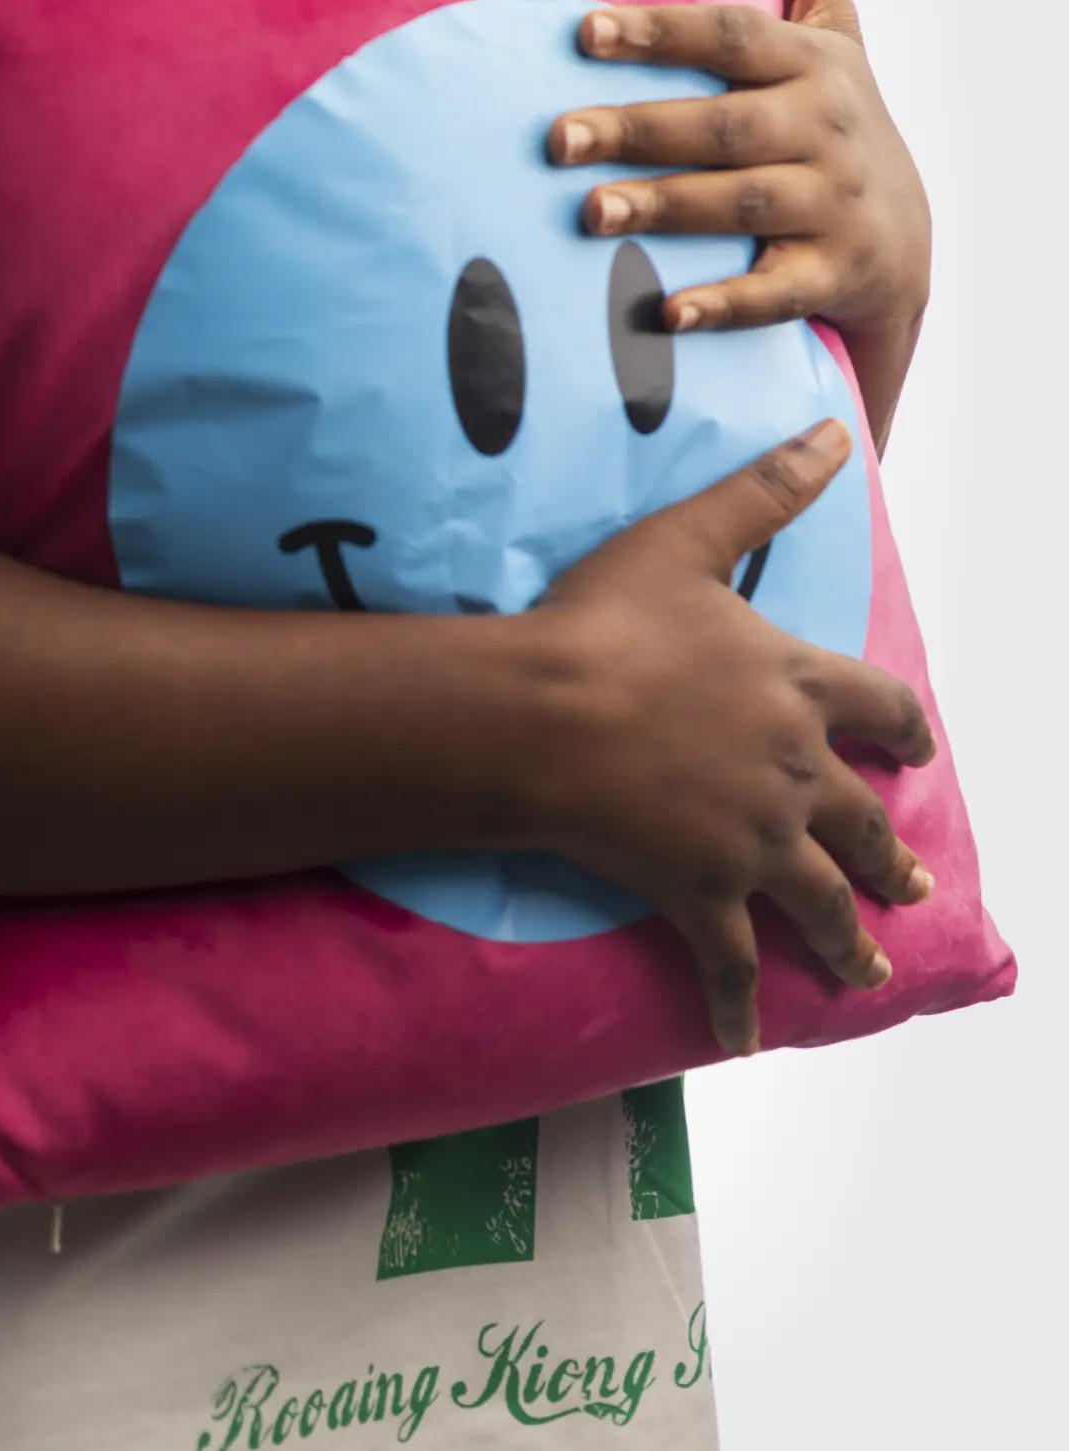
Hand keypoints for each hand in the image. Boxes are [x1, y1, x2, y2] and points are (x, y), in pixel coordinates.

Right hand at [529, 419, 935, 1052]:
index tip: (920, 752)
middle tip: (912, 885)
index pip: (878, 708)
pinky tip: (749, 1038)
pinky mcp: (702, 892)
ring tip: (871, 973)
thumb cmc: (606, 622)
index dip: (903, 730)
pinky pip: (731, 962)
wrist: (547, 713)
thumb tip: (829, 430)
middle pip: (862, 822)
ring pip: (820, 901)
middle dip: (889, 856)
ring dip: (849, 940)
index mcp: (795, 686)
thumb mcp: (687, 541)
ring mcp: (753, 841)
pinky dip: (742, 1005)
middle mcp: (793, 771)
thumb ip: (764, 491)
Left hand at [547, 0, 931, 348]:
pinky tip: (662, 313)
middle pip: (722, 124)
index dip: (659, 31)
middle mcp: (823, 127)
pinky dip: (720, 304)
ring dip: (664, 207)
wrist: (903, 243)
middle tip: (553, 137)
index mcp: (809, 61)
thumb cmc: (833, 113)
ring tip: (589, 213)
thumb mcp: (830, 20)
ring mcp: (831, 204)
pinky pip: (772, 292)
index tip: (583, 32)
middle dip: (637, 127)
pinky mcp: (831, 275)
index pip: (730, 36)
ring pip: (741, 202)